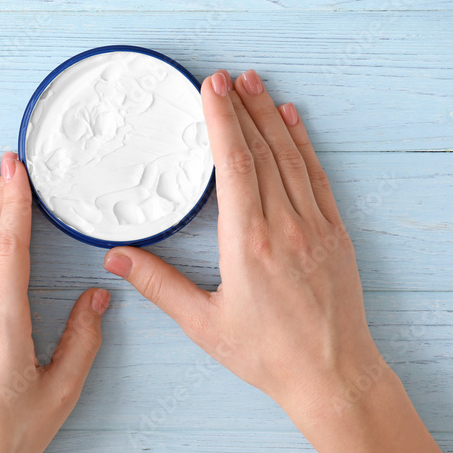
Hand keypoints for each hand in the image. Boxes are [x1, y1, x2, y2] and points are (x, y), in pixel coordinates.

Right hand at [104, 69, 380, 420]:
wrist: (333, 376)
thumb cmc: (268, 355)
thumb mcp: (204, 324)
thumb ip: (159, 285)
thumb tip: (116, 258)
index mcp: (249, 244)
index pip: (235, 166)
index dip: (222, 122)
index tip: (212, 90)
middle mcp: (285, 227)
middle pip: (263, 151)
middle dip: (243, 109)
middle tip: (227, 76)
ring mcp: (315, 227)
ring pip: (292, 158)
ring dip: (273, 117)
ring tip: (257, 84)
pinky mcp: (336, 234)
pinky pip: (318, 178)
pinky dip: (305, 145)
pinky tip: (294, 122)